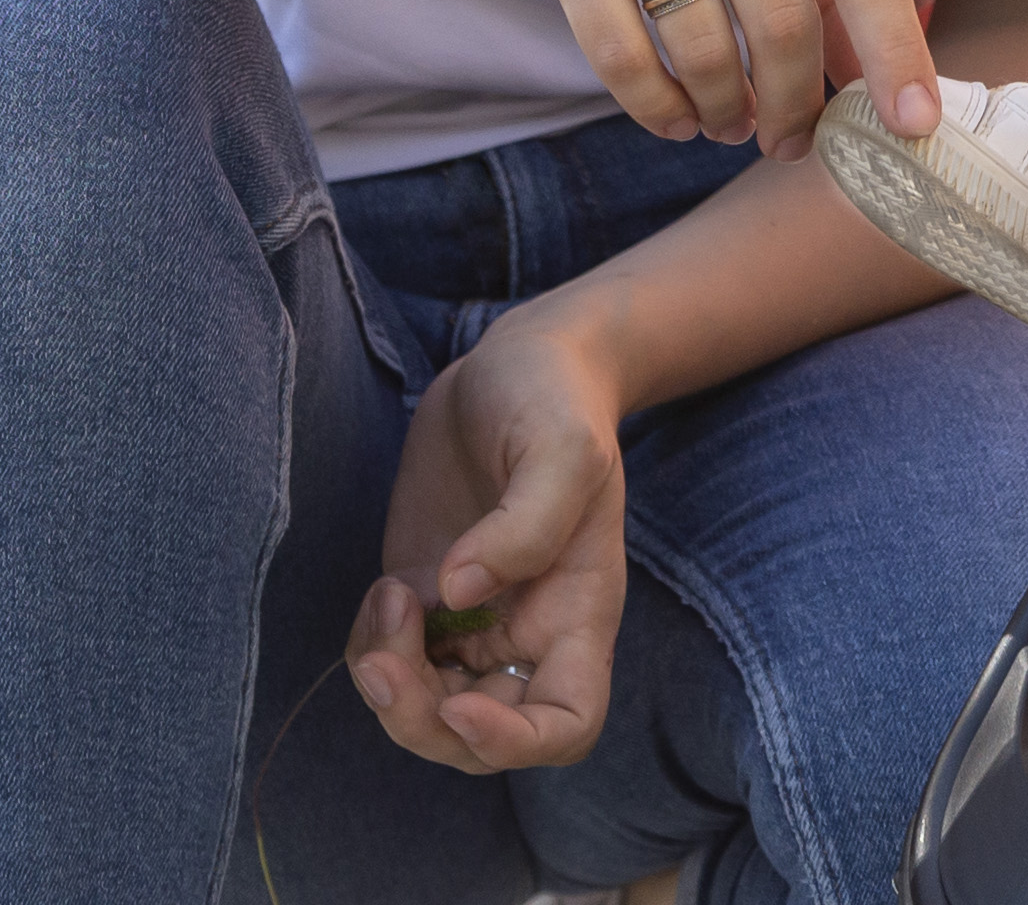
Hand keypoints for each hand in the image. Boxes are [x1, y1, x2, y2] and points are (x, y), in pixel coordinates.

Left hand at [345, 308, 628, 774]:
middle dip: (421, 721)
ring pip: (424, 712)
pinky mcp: (423, 600)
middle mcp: (526, 633)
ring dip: (389, 687)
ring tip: (387, 598)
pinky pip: (388, 664)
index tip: (460, 706)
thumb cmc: (556, 400)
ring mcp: (470, 621)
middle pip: (477, 738)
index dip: (513, 742)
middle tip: (387, 662)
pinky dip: (370, 649)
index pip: (567, 725)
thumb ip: (526, 520)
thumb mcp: (562, 445)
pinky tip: (382, 590)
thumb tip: (459, 592)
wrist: (517, 363)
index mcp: (579, 612)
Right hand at [472, 0, 938, 156]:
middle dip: (798, 103)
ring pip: (702, 49)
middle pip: (782, 20)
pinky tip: (677, 115)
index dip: (896, 50)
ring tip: (734, 123)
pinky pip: (621, 55)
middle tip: (795, 141)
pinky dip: (657, 107)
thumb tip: (866, 71)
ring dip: (727, 112)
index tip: (914, 125)